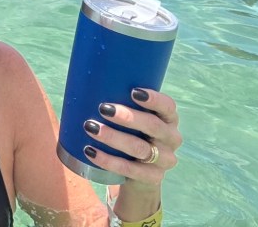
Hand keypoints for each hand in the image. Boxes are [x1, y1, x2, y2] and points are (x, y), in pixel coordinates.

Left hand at [83, 88, 180, 205]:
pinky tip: (91, 151)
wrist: (140, 172)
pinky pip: (130, 170)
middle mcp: (171, 138)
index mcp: (168, 118)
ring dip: (113, 137)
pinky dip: (108, 160)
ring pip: (140, 148)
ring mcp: (164, 160)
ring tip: (91, 127)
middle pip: (153, 126)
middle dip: (127, 117)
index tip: (133, 91)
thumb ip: (122, 102)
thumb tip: (86, 81)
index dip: (153, 99)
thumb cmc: (133, 133)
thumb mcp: (134, 118)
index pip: (167, 106)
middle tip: (103, 108)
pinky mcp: (152, 177)